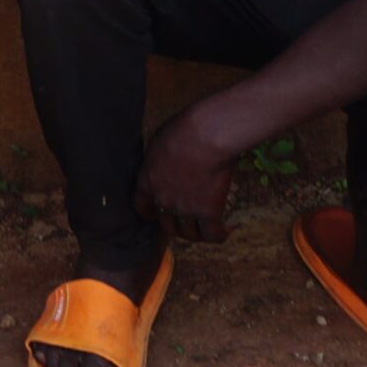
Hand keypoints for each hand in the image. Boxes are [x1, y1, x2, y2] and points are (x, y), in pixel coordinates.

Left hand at [134, 104, 236, 241]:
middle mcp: (162, 200)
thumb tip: (168, 164)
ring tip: (206, 227)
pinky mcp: (208, 213)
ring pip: (189, 234)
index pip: (141, 206)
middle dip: (176, 226)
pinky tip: (226, 229)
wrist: (203, 138)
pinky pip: (212, 235)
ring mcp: (185, 209)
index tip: (154, 215)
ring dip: (197, 232)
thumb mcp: (158, 144)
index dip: (148, 213)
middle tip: (186, 222)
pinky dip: (220, 235)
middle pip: (166, 225)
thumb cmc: (181, 131)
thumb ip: (159, 161)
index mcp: (146, 181)